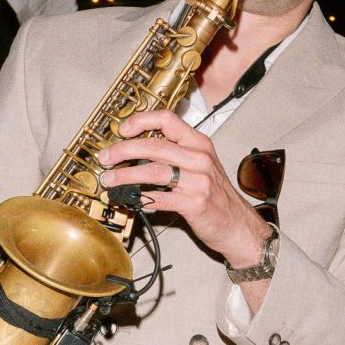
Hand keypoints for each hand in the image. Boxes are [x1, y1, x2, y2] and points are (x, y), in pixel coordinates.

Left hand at [97, 112, 269, 267]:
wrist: (238, 225)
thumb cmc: (216, 195)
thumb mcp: (201, 166)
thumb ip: (175, 154)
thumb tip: (136, 151)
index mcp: (199, 143)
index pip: (167, 119)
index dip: (141, 121)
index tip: (123, 129)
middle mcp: (200, 158)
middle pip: (155, 145)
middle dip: (124, 150)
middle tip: (106, 157)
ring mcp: (199, 181)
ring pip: (154, 171)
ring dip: (126, 175)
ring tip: (110, 180)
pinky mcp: (195, 203)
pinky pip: (161, 198)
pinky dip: (141, 197)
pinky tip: (129, 198)